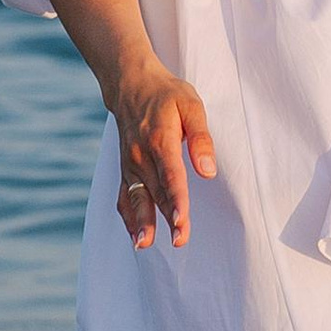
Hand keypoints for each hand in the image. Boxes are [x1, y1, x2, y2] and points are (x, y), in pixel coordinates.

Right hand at [109, 54, 216, 250]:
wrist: (131, 85)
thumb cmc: (167, 95)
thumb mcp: (191, 105)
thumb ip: (201, 138)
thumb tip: (208, 170)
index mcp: (161, 139)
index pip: (170, 175)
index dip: (176, 199)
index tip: (180, 219)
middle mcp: (141, 155)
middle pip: (156, 192)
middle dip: (166, 218)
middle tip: (179, 241)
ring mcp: (129, 164)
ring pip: (136, 198)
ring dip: (141, 223)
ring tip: (145, 245)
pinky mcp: (125, 169)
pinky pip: (123, 196)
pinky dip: (128, 217)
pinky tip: (136, 236)